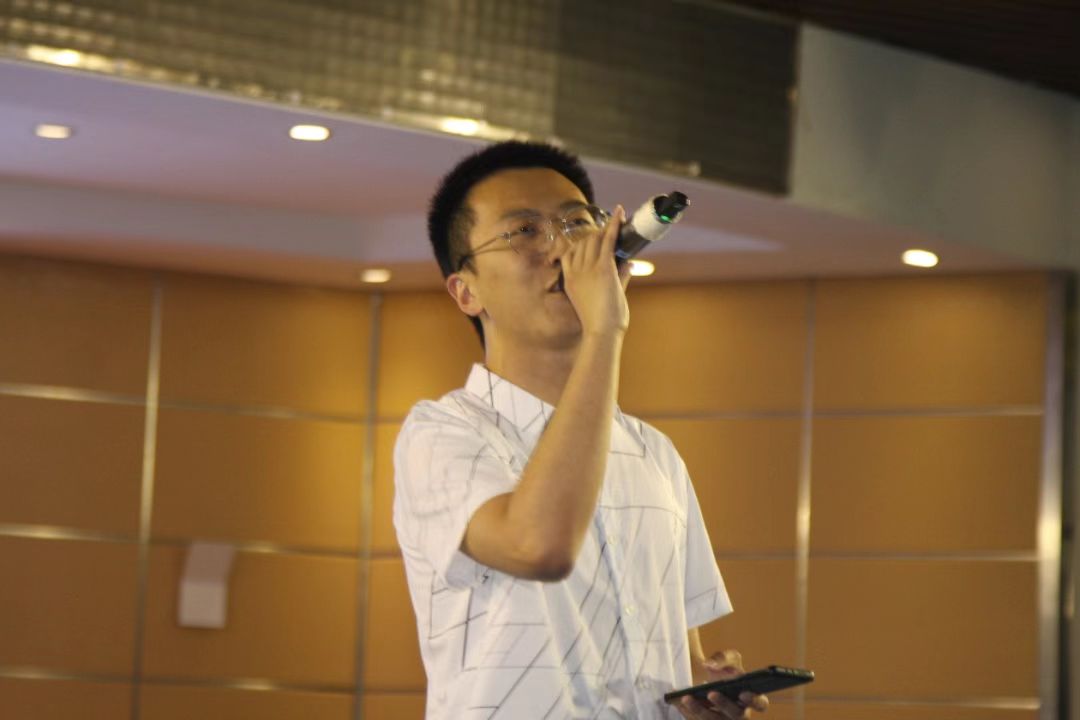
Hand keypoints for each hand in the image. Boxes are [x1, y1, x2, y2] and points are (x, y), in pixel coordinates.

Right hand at [558, 204, 629, 337]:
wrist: (601, 332)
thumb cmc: (602, 323)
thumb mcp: (604, 299)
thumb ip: (618, 279)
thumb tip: (629, 264)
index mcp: (570, 281)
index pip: (568, 253)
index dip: (579, 243)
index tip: (590, 238)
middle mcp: (576, 272)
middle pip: (583, 243)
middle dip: (595, 234)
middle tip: (609, 229)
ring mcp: (588, 269)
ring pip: (594, 239)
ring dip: (605, 229)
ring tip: (617, 221)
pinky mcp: (603, 268)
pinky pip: (608, 240)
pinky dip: (614, 225)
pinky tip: (619, 213)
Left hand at [677, 650, 768, 719]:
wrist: (706, 677)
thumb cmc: (724, 670)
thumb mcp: (728, 658)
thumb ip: (722, 658)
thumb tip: (709, 665)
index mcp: (751, 697)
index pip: (760, 704)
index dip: (754, 700)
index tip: (742, 693)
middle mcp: (740, 713)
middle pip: (736, 715)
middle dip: (724, 704)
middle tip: (711, 693)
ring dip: (700, 711)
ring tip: (686, 697)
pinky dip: (688, 713)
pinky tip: (678, 701)